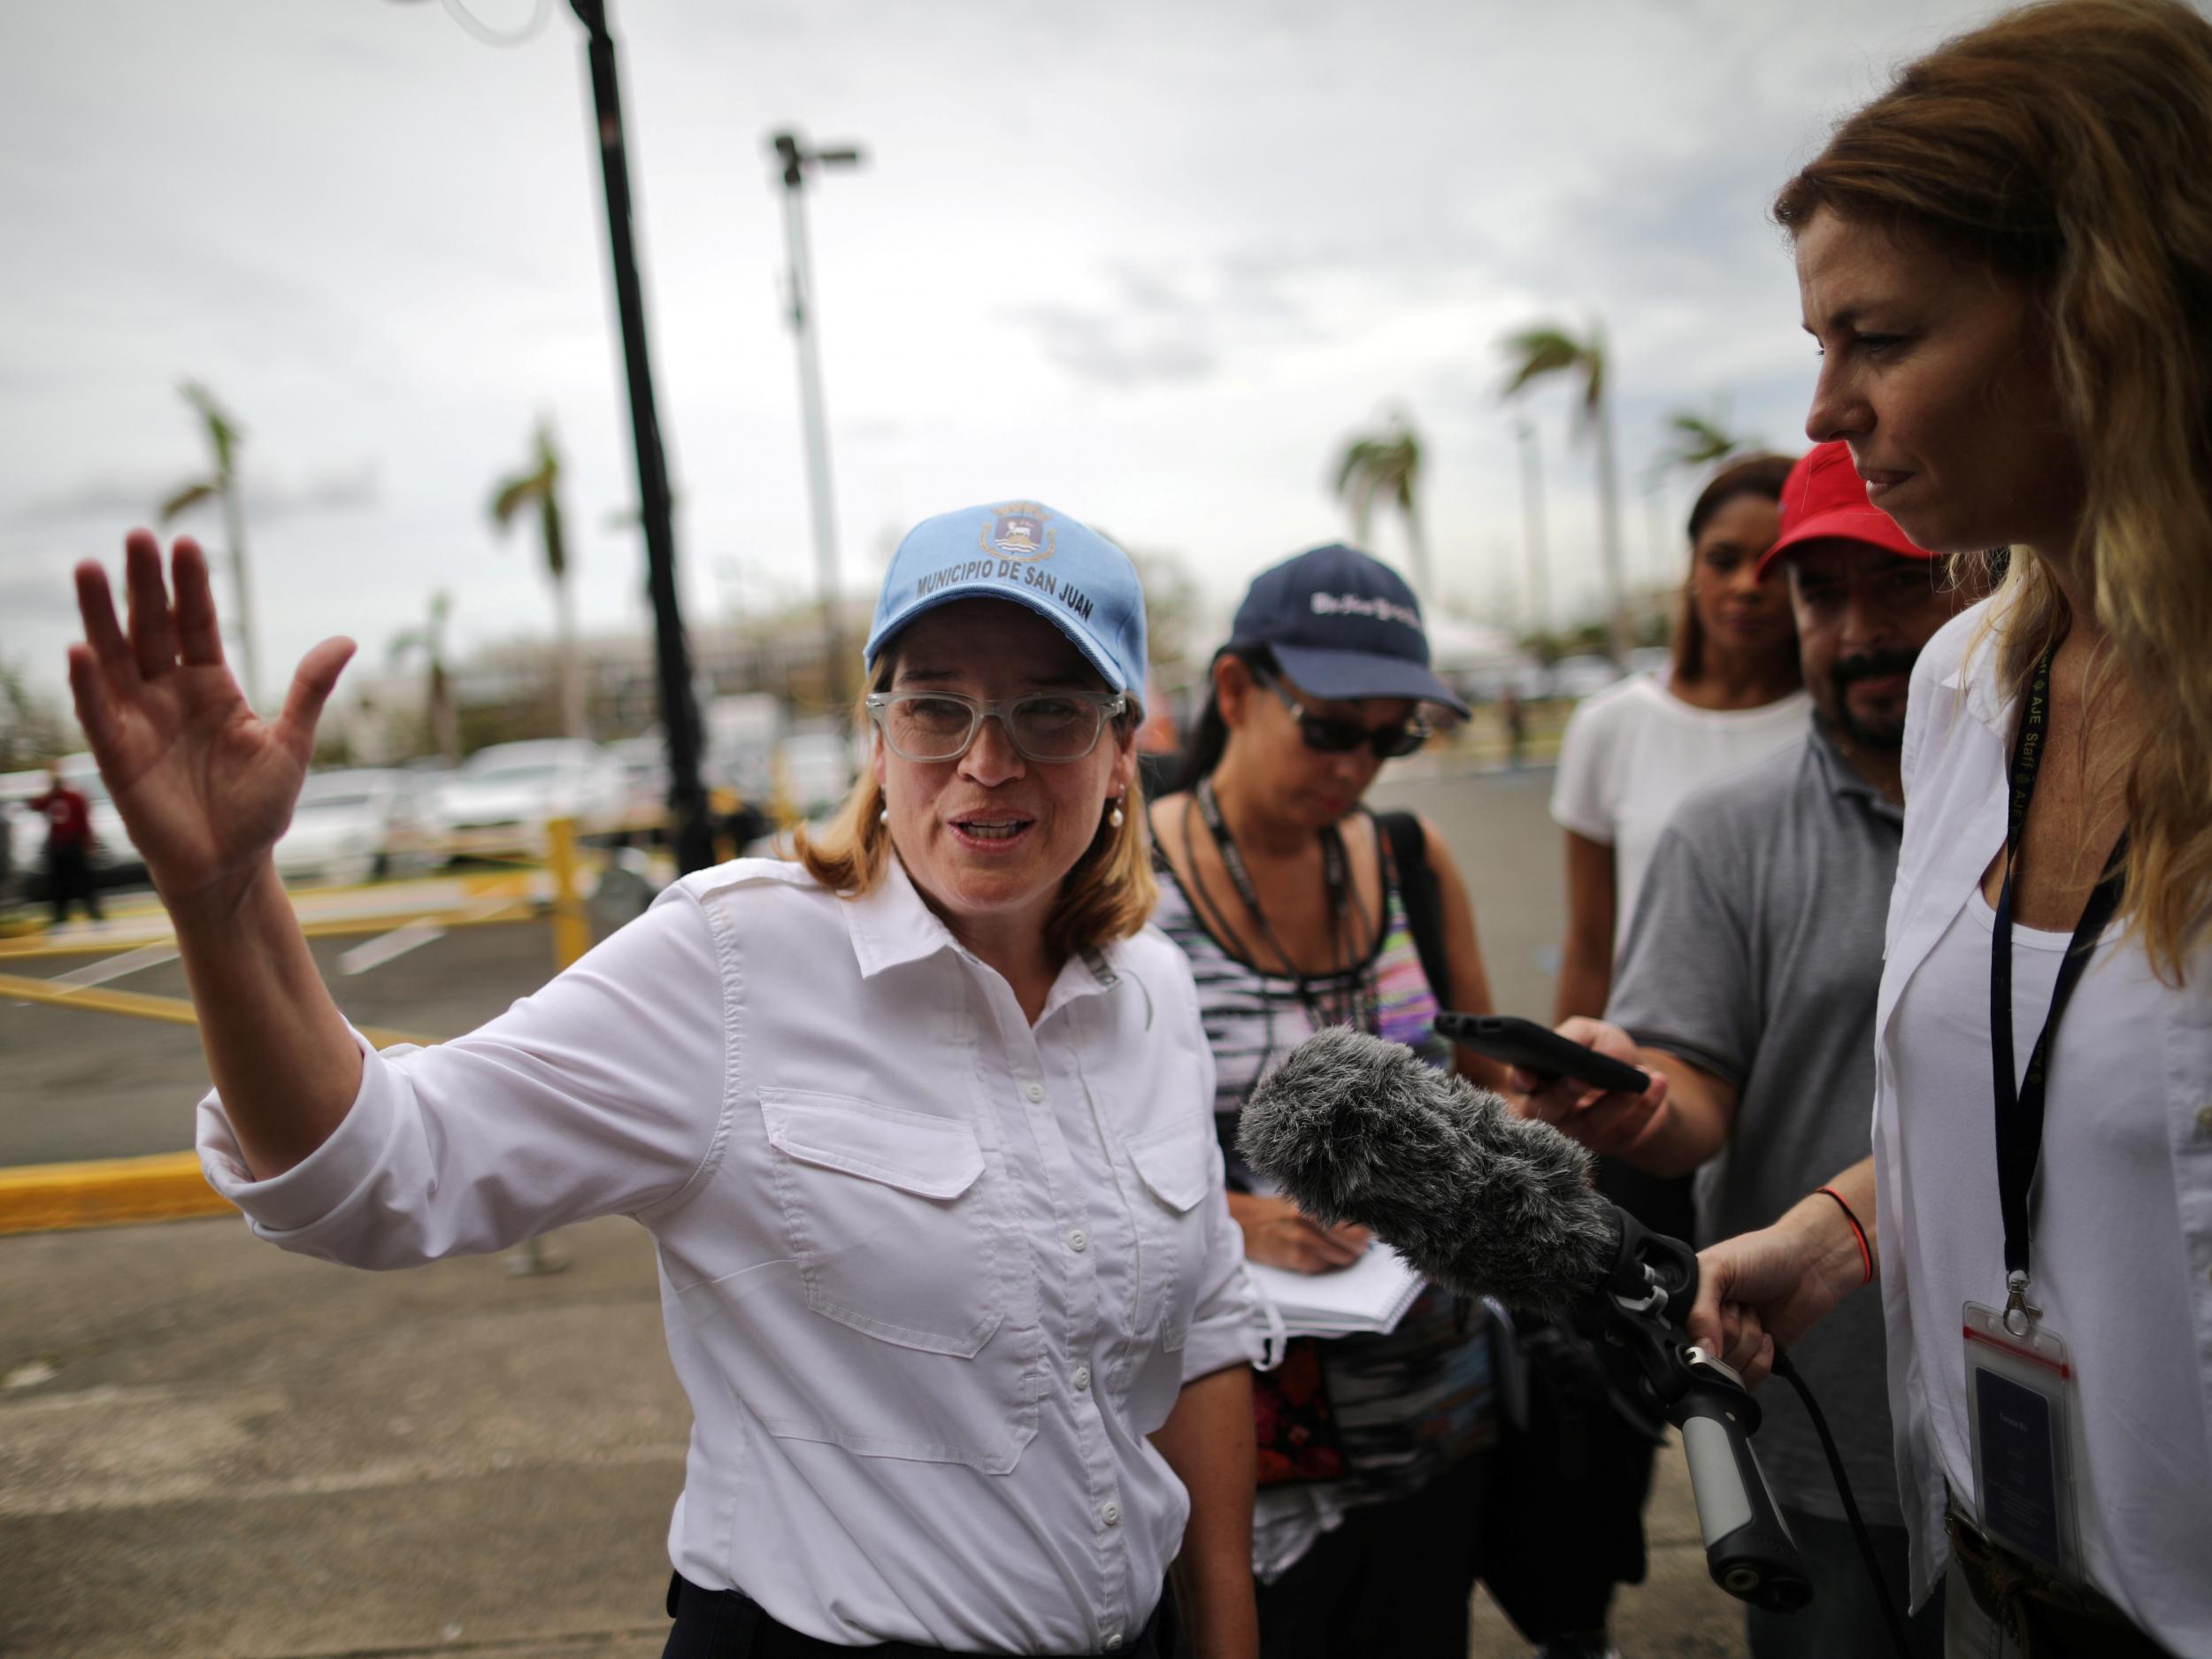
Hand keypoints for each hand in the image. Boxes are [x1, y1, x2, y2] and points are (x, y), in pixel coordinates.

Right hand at [66, 532, 353, 907]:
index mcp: (212, 686)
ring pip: (115, 657)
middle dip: (144, 584)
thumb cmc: (259, 808)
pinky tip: (79, 648)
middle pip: (152, 628)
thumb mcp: (292, 745)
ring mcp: (140, 721)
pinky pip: (99, 713)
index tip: (185, 542)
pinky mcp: (118, 756)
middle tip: (137, 535)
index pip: (197, 624)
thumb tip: (345, 640)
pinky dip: (88, 683)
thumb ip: (310, 691)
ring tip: (90, 568)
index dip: (191, 585)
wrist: (231, 867)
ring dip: (101, 615)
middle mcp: (170, 694)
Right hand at [1229, 1193, 1371, 1273]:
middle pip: (1356, 1242)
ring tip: (1329, 1247)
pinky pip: (1324, 1266)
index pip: (1358, 1221)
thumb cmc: (1277, 1212)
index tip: (1367, 1232)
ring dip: (1341, 1256)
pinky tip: (1312, 1253)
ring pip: (1343, 1257)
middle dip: (1358, 1246)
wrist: (1243, 1223)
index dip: (1366, 1230)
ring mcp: (1303, 1238)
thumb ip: (1331, 1211)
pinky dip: (1323, 1263)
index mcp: (1316, 1201)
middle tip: (1353, 1244)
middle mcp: (1311, 1217)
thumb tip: (1364, 1225)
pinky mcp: (1296, 1257)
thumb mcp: (1303, 1202)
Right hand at [1510, 1016, 1668, 1156]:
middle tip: (1584, 1078)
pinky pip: (1626, 1131)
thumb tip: (1578, 1055)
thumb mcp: (1591, 1033)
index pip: (1521, 1083)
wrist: (1639, 1078)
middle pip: (1549, 1111)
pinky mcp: (1612, 1144)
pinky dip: (1645, 1108)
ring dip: (1615, 1103)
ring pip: (1591, 1126)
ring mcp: (1580, 1134)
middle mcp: (1552, 1113)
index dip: (1522, 1081)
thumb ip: (1577, 1037)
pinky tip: (1657, 1083)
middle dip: (1565, 1095)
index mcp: (1538, 1082)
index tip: (1530, 1076)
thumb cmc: (1605, 1052)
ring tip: (1638, 1078)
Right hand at [1685, 1208, 1853, 1388]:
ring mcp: (1732, 1346)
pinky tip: (1766, 1333)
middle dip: (1731, 1330)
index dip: (1699, 1331)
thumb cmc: (1762, 1254)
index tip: (1718, 1312)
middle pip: (1706, 1357)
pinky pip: (1749, 1380)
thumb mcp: (1716, 1268)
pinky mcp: (1755, 1361)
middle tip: (1740, 1305)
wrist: (1809, 1265)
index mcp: (1688, 1302)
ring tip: (1753, 1314)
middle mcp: (1706, 1327)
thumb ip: (1698, 1311)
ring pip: (1728, 1371)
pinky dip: (1761, 1358)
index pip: (1677, 1336)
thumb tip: (1700, 1352)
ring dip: (1749, 1341)